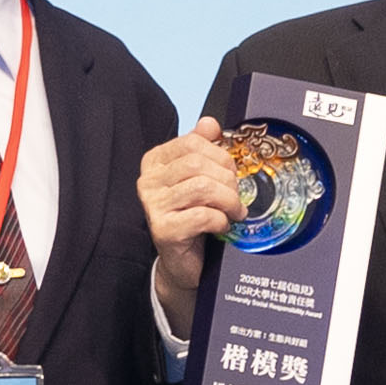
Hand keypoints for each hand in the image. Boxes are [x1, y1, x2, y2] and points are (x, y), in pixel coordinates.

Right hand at [138, 114, 246, 319]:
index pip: (191, 142)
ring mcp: (153, 206)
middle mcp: (148, 181)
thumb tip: (209, 123)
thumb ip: (203, 149)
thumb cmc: (193, 216)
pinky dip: (220, 220)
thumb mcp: (200, 178)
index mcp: (156, 162)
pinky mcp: (163, 230)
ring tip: (234, 211)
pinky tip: (221, 226)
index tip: (231, 171)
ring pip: (201, 187)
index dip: (220, 155)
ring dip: (228, 200)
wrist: (184, 261)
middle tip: (237, 195)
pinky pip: (202, 215)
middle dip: (227, 179)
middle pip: (197, 164)